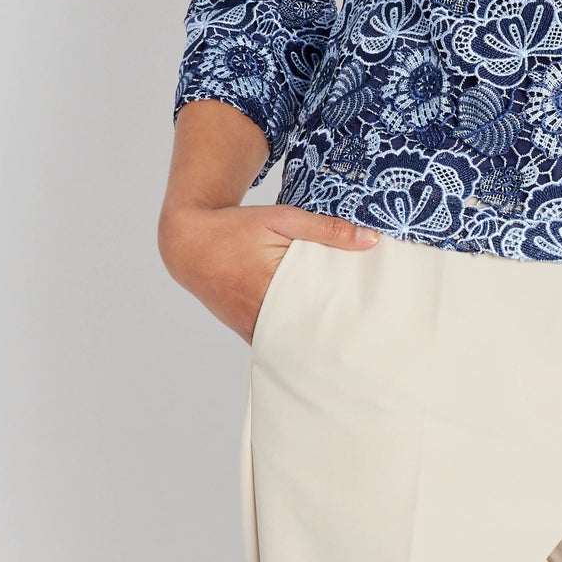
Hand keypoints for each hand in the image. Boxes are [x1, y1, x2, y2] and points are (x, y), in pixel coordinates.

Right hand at [159, 201, 381, 342]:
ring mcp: (252, 327)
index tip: (371, 324)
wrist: (190, 244)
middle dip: (336, 335)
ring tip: (348, 342)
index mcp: (273, 287)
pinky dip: (294, 339)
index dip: (346, 319)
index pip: (320, 312)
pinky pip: (277, 341)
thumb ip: (326, 229)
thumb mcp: (283, 219)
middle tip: (368, 339)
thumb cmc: (237, 228)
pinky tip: (316, 338)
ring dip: (315, 339)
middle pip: (309, 333)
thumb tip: (371, 239)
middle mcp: (261, 315)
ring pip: (293, 342)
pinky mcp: (246, 331)